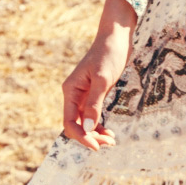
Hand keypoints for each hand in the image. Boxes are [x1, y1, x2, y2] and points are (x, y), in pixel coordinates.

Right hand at [61, 0, 136, 150]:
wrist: (116, 38)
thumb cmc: (108, 55)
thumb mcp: (102, 80)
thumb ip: (94, 104)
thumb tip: (86, 128)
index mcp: (70, 91)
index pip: (69, 122)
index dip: (81, 137)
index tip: (96, 146)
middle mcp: (74, 95)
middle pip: (76, 125)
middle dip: (90, 137)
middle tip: (110, 143)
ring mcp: (84, 95)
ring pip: (84, 123)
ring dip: (95, 134)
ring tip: (112, 140)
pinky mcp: (94, 95)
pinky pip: (92, 116)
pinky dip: (99, 126)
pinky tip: (110, 131)